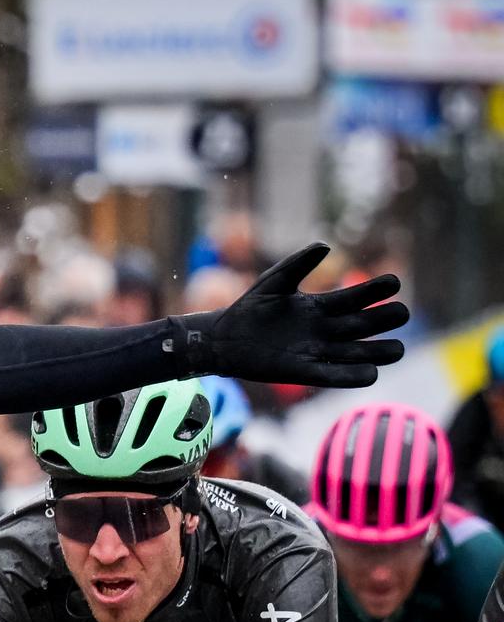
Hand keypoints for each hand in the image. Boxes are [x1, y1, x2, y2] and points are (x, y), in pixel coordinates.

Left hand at [174, 243, 407, 388]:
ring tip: (397, 349)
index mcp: (322, 306)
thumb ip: (298, 262)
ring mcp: (316, 351)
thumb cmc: (250, 308)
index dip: (377, 290)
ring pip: (357, 353)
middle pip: (365, 325)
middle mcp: (325, 330)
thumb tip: (326, 246)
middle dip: (385, 319)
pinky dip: (351, 376)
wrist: (222, 338)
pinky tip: (370, 374)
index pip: (358, 297)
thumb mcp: (275, 281)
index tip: (394, 282)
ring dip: (378, 353)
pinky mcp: (302, 371)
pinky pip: (333, 375)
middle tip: (400, 313)